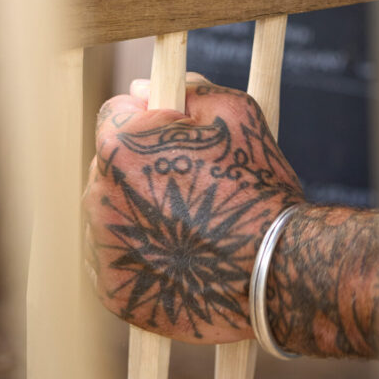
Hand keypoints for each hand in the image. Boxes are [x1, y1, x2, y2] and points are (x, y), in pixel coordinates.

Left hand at [83, 75, 305, 343]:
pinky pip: (113, 262)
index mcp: (119, 146)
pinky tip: (174, 257)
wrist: (281, 268)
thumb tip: (140, 88)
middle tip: (189, 185)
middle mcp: (98, 195)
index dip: (147, 121)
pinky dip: (137, 256)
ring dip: (137, 212)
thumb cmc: (258, 182)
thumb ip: (184, 91)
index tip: (174, 138)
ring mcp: (102, 248)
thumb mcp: (233, 112)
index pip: (113, 115)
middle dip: (140, 168)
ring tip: (186, 225)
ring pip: (110, 214)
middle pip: (108, 167)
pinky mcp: (112, 290)